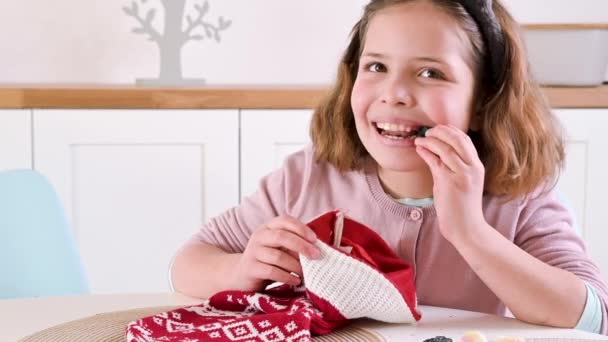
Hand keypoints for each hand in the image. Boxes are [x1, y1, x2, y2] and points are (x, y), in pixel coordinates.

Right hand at [232, 215, 320, 290]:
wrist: (241, 275)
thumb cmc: (267, 261)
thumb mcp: (279, 248)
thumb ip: (294, 245)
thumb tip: (317, 249)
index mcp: (268, 227)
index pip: (285, 220)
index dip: (301, 228)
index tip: (315, 239)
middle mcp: (259, 236)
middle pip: (282, 236)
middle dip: (302, 246)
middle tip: (316, 256)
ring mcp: (253, 252)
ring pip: (278, 256)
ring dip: (295, 266)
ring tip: (305, 273)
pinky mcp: (251, 268)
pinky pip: (272, 271)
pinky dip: (287, 277)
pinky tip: (295, 281)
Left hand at [414, 125, 486, 242]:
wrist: (466, 228)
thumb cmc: (461, 207)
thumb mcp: (460, 183)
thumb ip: (450, 167)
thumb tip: (433, 153)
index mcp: (477, 167)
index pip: (466, 141)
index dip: (451, 131)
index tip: (438, 128)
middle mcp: (472, 168)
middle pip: (457, 139)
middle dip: (441, 131)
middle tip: (428, 131)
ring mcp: (462, 174)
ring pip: (445, 148)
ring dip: (430, 141)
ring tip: (420, 140)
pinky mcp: (449, 182)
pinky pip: (435, 162)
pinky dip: (426, 152)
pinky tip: (419, 149)